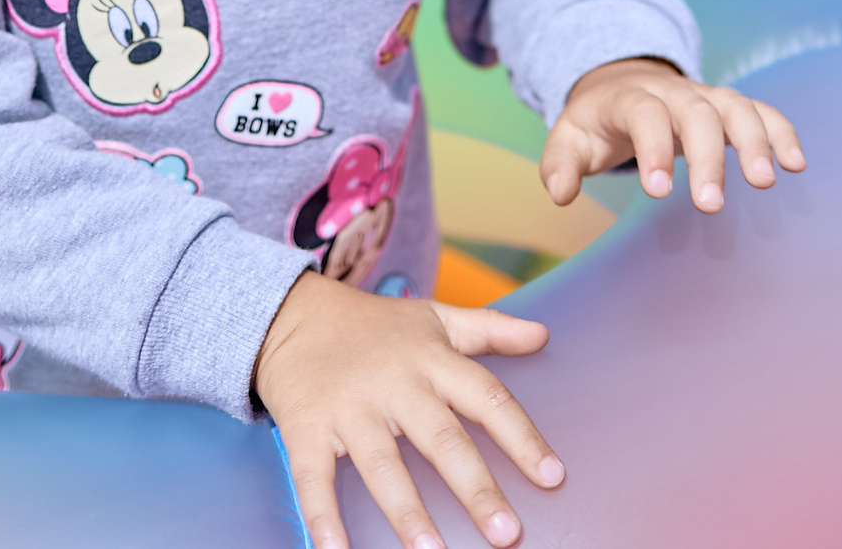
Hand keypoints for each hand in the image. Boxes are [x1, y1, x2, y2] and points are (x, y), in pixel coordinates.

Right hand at [256, 271, 560, 548]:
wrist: (288, 314)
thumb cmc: (373, 326)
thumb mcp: (432, 318)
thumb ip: (488, 328)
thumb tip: (543, 334)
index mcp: (431, 360)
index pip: (486, 398)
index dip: (522, 437)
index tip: (552, 476)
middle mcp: (394, 385)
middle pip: (442, 439)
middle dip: (475, 488)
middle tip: (506, 533)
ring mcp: (349, 408)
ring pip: (382, 466)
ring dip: (408, 514)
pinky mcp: (306, 428)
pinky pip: (314, 478)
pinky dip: (323, 517)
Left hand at [541, 58, 804, 210]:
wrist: (620, 81)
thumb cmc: (596, 121)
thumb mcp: (569, 137)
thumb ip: (561, 163)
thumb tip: (561, 193)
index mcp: (629, 98)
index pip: (645, 115)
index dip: (653, 149)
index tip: (658, 191)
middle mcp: (672, 92)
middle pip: (696, 113)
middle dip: (707, 157)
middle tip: (711, 205)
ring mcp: (704, 95)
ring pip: (734, 106)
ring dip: (754, 140)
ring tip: (765, 182)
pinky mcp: (727, 106)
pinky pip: (760, 110)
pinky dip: (780, 131)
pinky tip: (796, 164)